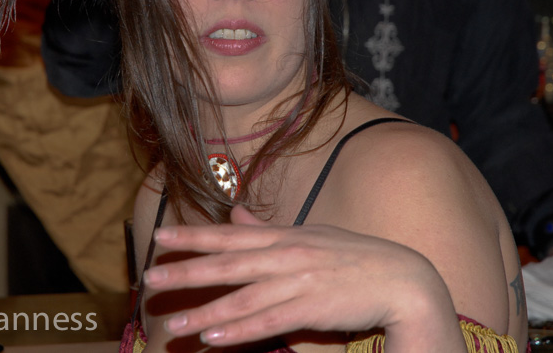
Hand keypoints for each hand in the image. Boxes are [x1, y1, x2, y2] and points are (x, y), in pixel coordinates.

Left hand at [142, 205, 465, 350]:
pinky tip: (214, 339)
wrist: (403, 277)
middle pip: (228, 264)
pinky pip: (270, 322)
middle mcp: (287, 254)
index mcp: (285, 236)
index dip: (194, 237)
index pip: (230, 235)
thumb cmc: (352, 257)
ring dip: (206, 311)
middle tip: (149, 281)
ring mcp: (300, 281)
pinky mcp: (314, 308)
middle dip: (186, 272)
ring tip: (175, 324)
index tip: (160, 239)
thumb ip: (267, 229)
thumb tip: (235, 213)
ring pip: (244, 298)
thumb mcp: (308, 235)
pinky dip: (240, 331)